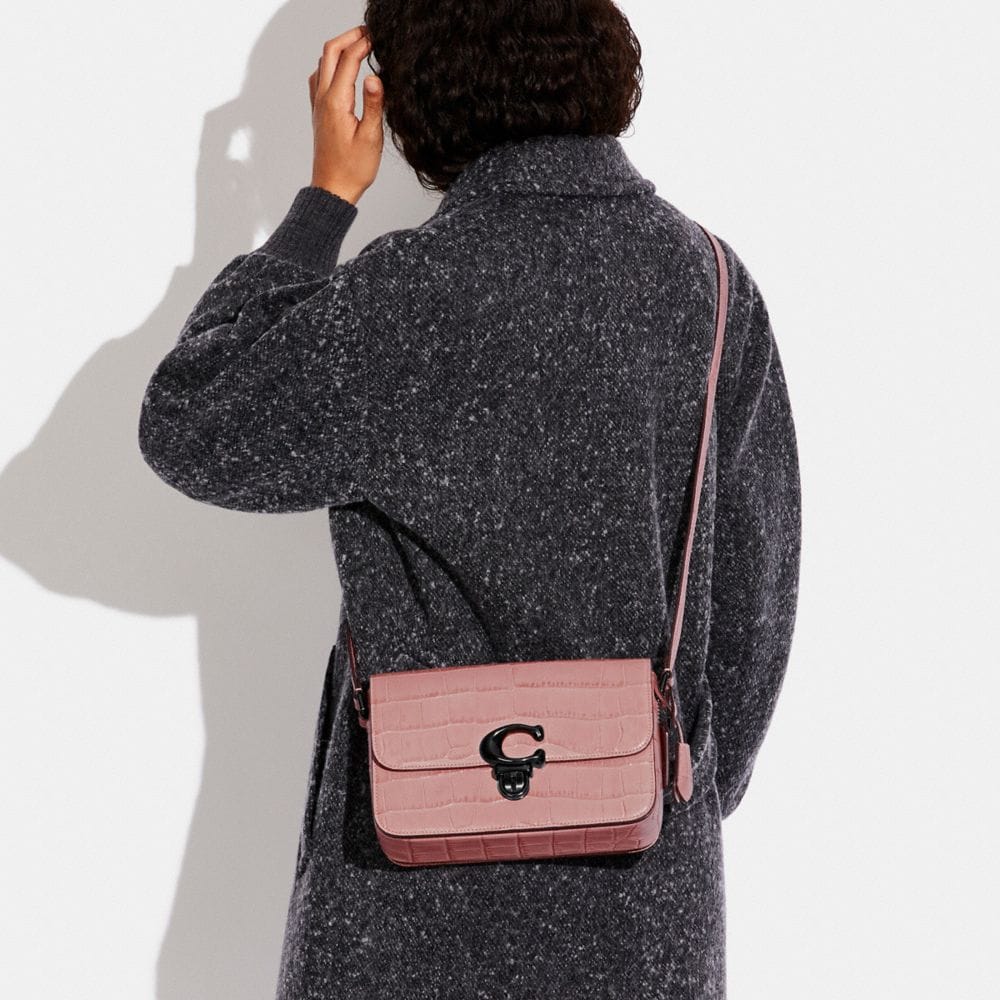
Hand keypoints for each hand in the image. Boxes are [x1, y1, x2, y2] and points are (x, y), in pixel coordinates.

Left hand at [308, 25, 383, 204]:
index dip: (363, 43)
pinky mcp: (318, 112)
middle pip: (329, 53)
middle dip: (348, 38)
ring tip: (358, 45)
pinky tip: (341, 69)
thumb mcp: (371, 138)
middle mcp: (322, 99)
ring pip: (322, 63)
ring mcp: (317, 105)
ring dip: (338, 49)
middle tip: (368, 32)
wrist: (333, 188)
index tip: (378, 36)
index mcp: (336, 102)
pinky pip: (319, 78)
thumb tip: (374, 77)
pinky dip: (330, 64)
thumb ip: (373, 105)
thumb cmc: (353, 169)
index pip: (348, 60)